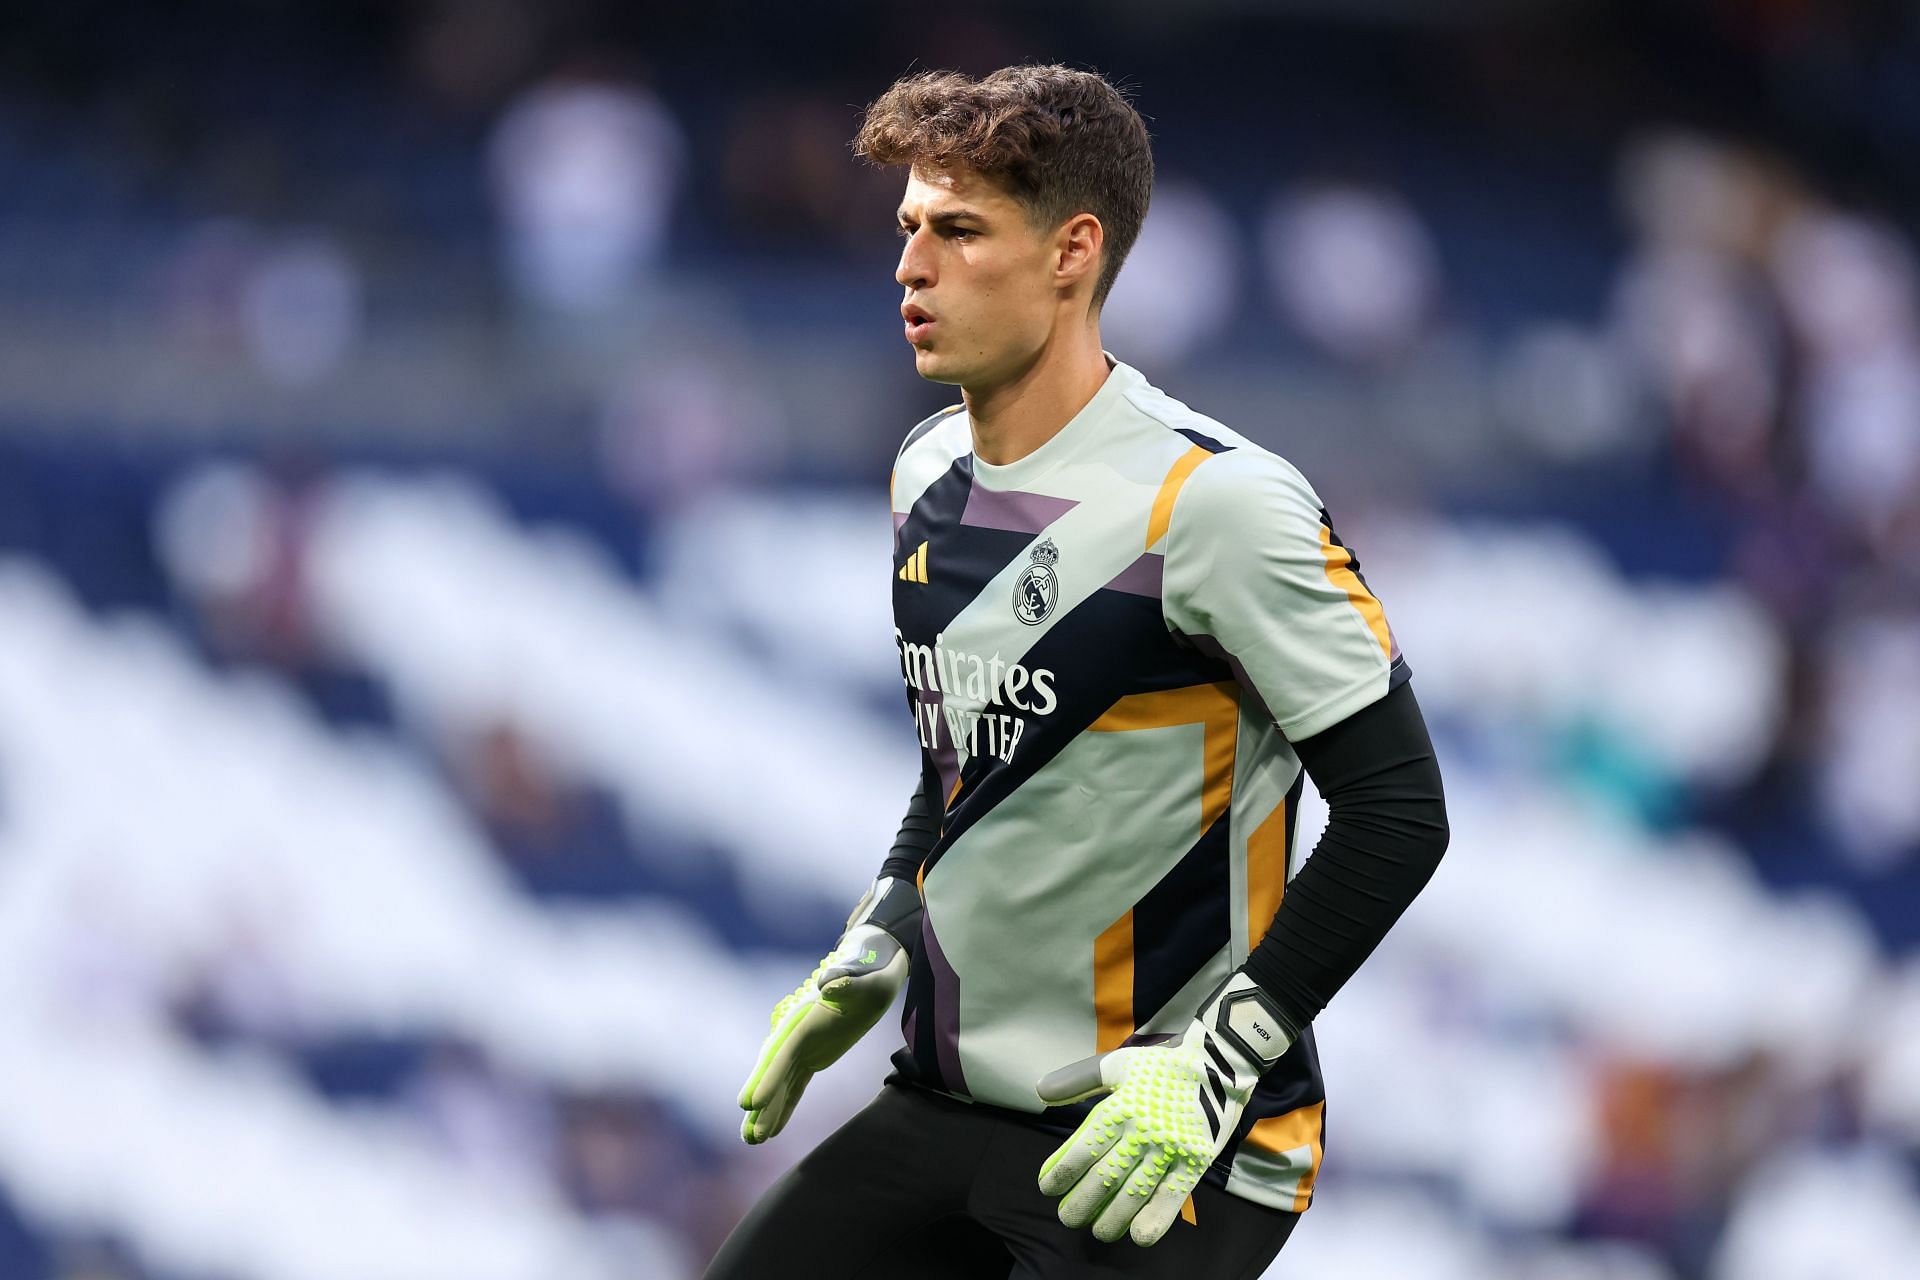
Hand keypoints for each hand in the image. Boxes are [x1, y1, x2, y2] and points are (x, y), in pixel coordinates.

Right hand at [737, 879, 915, 1143]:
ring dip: (767, 1113)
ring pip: (781, 1085)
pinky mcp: (812, 1056)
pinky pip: (795, 1086)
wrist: (872, 969)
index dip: (765, 1079)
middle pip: (774, 1074)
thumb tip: (830, 983)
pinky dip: (784, 1107)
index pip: (781, 1053)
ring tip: (752, 1142)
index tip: (750, 1104)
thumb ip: (845, 979)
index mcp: (803, 1018)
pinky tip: (773, 1131)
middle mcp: (796, 1034)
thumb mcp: (863, 976)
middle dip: (761, 1105)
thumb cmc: (869, 972)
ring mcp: (803, 1047)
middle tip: (747, 1136)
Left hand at [1034, 972, 1292, 1245]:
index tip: (1046, 1187)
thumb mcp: (1118, 1065)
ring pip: (1134, 1193)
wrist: (1219, 1064)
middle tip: (1067, 1217)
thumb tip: (1040, 1091)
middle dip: (1081, 1202)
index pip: (1083, 1148)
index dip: (1062, 1172)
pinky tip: (1138, 1236)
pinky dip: (1155, 1220)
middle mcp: (1142, 1130)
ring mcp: (1170, 1148)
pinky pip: (1173, 1197)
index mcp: (1120, 1107)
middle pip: (1105, 1177)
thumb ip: (1079, 1079)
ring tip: (1098, 1231)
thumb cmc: (1162, 1067)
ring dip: (1112, 1218)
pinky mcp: (1195, 1161)